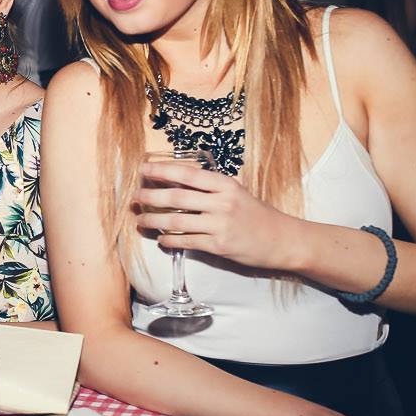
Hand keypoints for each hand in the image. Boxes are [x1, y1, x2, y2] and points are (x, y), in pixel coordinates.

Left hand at [133, 161, 299, 270]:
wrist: (282, 240)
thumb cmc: (256, 215)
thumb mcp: (236, 193)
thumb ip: (209, 189)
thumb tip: (174, 183)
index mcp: (225, 185)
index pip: (187, 174)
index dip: (162, 171)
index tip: (143, 170)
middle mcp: (222, 202)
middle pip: (177, 197)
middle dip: (150, 197)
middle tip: (134, 197)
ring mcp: (220, 225)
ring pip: (177, 221)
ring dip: (153, 221)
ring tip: (140, 221)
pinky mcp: (219, 245)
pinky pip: (186, 241)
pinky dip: (169, 240)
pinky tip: (161, 239)